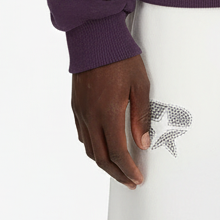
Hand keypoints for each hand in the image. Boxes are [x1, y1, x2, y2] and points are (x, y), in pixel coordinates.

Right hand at [71, 54, 152, 188]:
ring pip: (90, 149)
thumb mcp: (140, 85)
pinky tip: (103, 146)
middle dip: (117, 173)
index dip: (128, 170)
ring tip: (118, 168)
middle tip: (129, 181)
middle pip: (102, 158)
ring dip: (104, 163)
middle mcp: (91, 117)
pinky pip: (82, 134)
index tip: (137, 178)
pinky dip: (93, 147)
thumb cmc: (121, 58)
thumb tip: (143, 143)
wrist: (95, 38)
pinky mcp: (76, 105)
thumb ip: (141, 115)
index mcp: (108, 113)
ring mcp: (81, 112)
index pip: (118, 153)